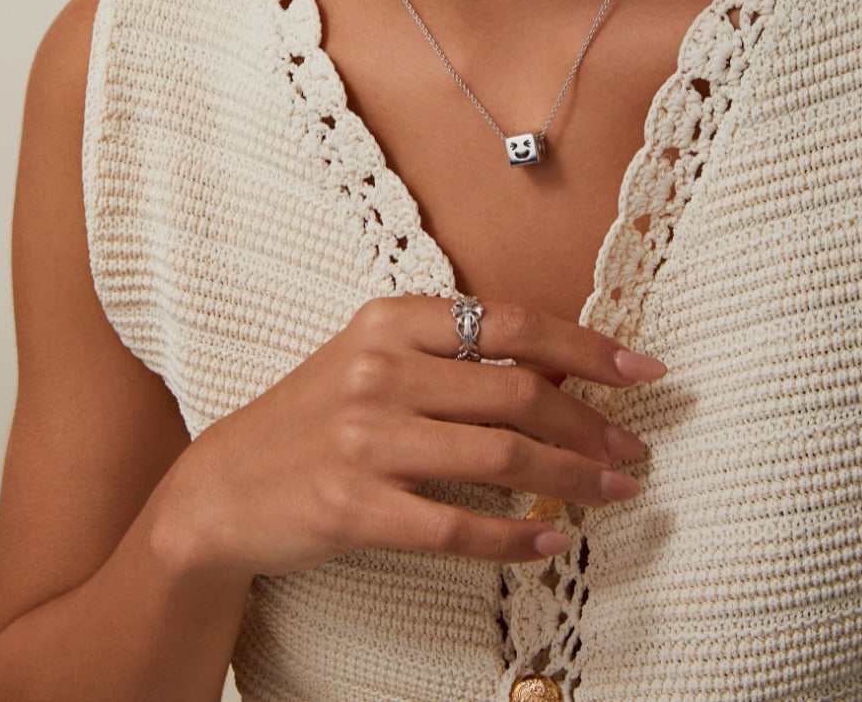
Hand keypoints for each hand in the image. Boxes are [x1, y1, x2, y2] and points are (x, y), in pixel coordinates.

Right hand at [162, 295, 665, 576]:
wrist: (222, 488)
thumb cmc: (313, 419)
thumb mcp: (373, 360)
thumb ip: (452, 355)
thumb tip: (559, 364)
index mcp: (389, 320)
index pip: (510, 322)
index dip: (585, 345)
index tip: (640, 368)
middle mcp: (379, 370)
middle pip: (518, 391)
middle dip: (592, 421)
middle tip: (634, 446)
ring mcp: (365, 440)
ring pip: (501, 457)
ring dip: (572, 477)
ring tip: (613, 490)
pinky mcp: (354, 507)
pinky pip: (459, 526)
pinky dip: (515, 536)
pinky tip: (549, 541)